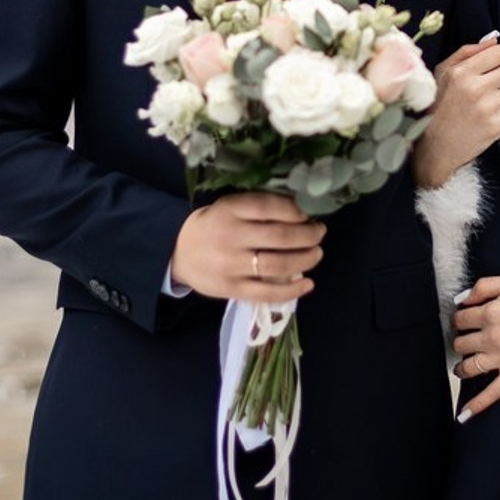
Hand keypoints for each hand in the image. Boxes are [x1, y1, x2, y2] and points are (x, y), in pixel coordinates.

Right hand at [170, 192, 325, 302]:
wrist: (179, 252)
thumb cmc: (215, 225)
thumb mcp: (230, 206)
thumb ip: (260, 206)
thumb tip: (302, 211)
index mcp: (230, 210)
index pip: (268, 207)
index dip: (295, 210)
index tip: (309, 213)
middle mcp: (231, 236)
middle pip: (279, 237)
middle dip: (308, 235)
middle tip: (320, 233)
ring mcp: (231, 265)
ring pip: (277, 265)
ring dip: (305, 259)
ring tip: (317, 253)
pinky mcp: (232, 289)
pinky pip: (266, 293)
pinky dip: (292, 290)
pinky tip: (308, 284)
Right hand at [412, 39, 499, 189]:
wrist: (434, 147)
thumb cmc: (438, 106)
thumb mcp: (443, 73)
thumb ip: (467, 52)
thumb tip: (495, 40)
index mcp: (461, 72)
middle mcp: (474, 88)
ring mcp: (487, 108)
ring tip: (496, 96)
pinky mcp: (496, 126)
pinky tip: (495, 110)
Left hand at [452, 274, 499, 419]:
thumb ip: (483, 287)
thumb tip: (460, 300)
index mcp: (491, 312)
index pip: (460, 319)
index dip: (460, 318)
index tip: (465, 319)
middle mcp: (492, 337)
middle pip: (461, 343)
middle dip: (462, 339)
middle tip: (469, 338)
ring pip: (469, 367)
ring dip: (462, 367)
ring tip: (462, 366)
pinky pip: (492, 394)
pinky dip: (476, 405)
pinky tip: (463, 415)